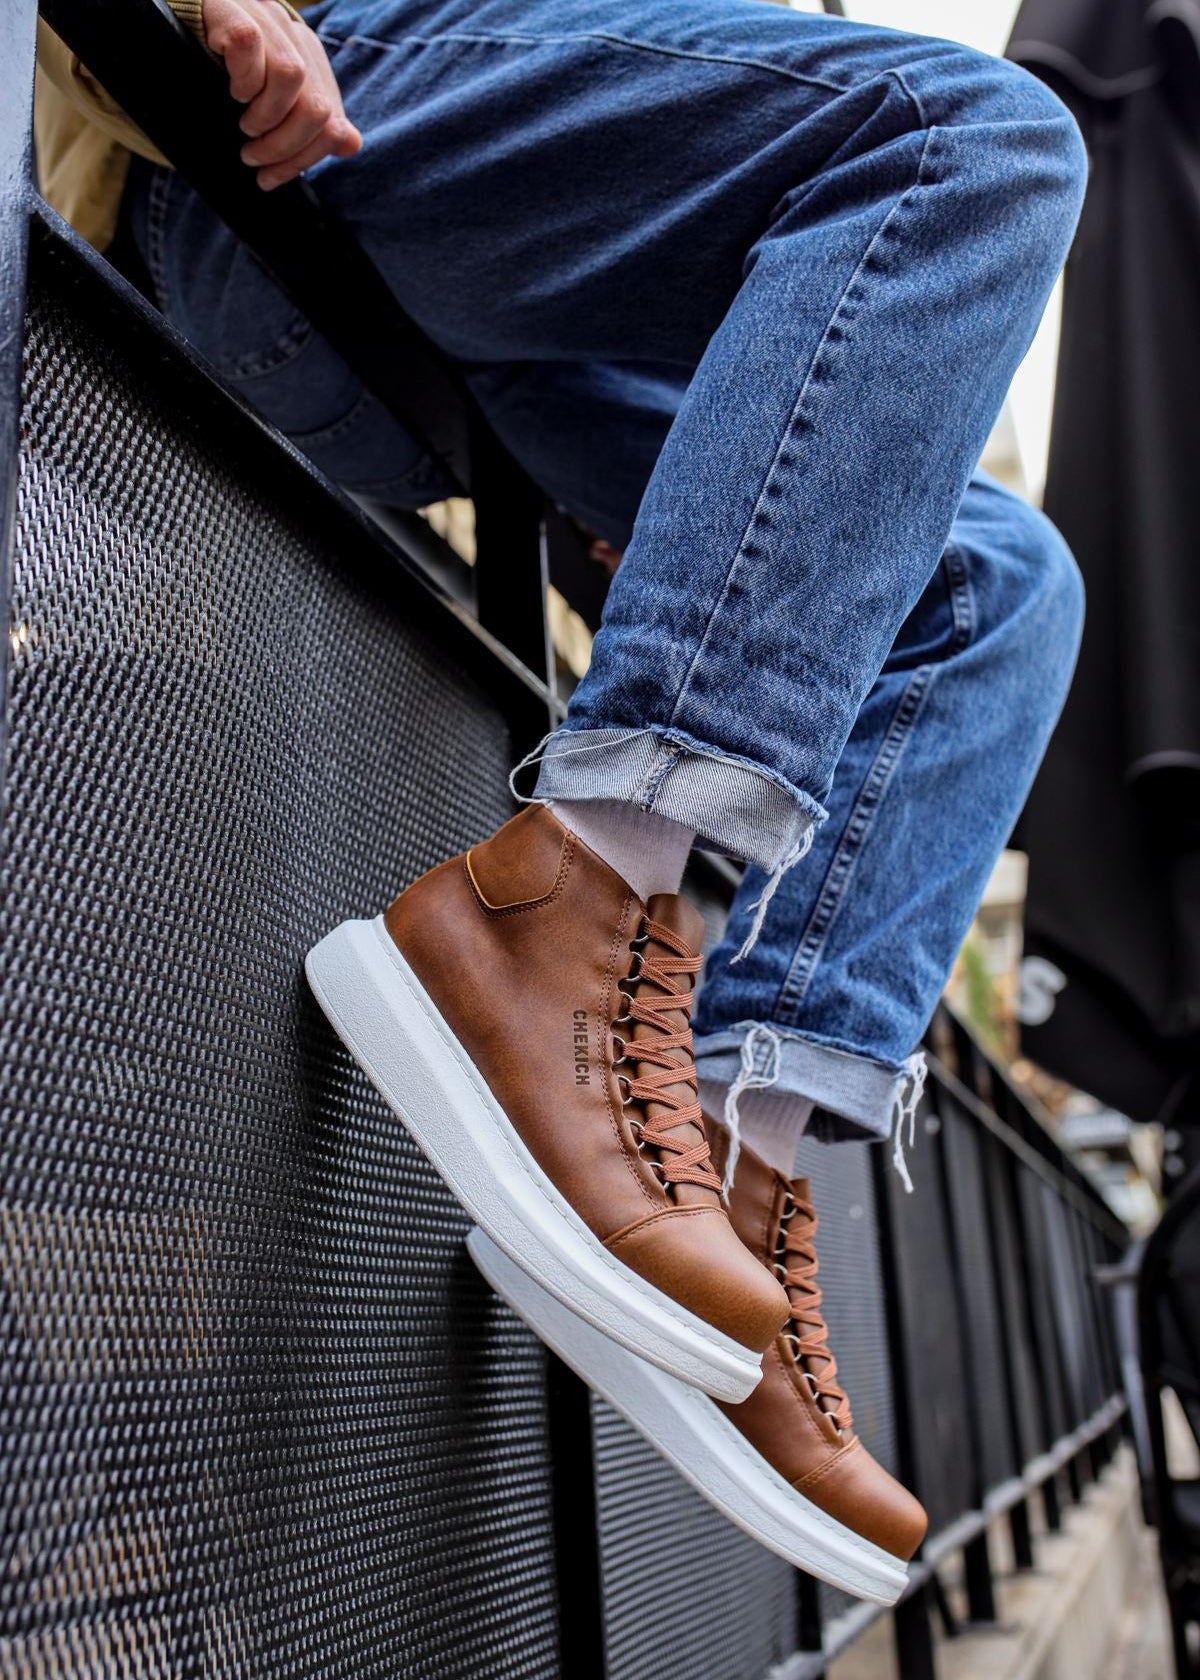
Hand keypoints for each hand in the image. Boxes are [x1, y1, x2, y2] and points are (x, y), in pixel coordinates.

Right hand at [202, 0, 362, 189]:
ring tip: (244, 123)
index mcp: (310, 61)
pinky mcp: (233, 8)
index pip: (331, 122)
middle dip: (284, 145)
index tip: (269, 178)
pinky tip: (231, 88)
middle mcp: (293, 37)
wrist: (166, 32)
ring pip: (292, 76)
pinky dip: (242, 77)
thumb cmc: (218, 79)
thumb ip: (308, 125)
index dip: (304, 158)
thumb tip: (350, 143)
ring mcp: (265, 18)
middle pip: (318, 107)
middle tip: (252, 155)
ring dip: (264, 115)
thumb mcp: (267, 107)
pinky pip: (250, 44)